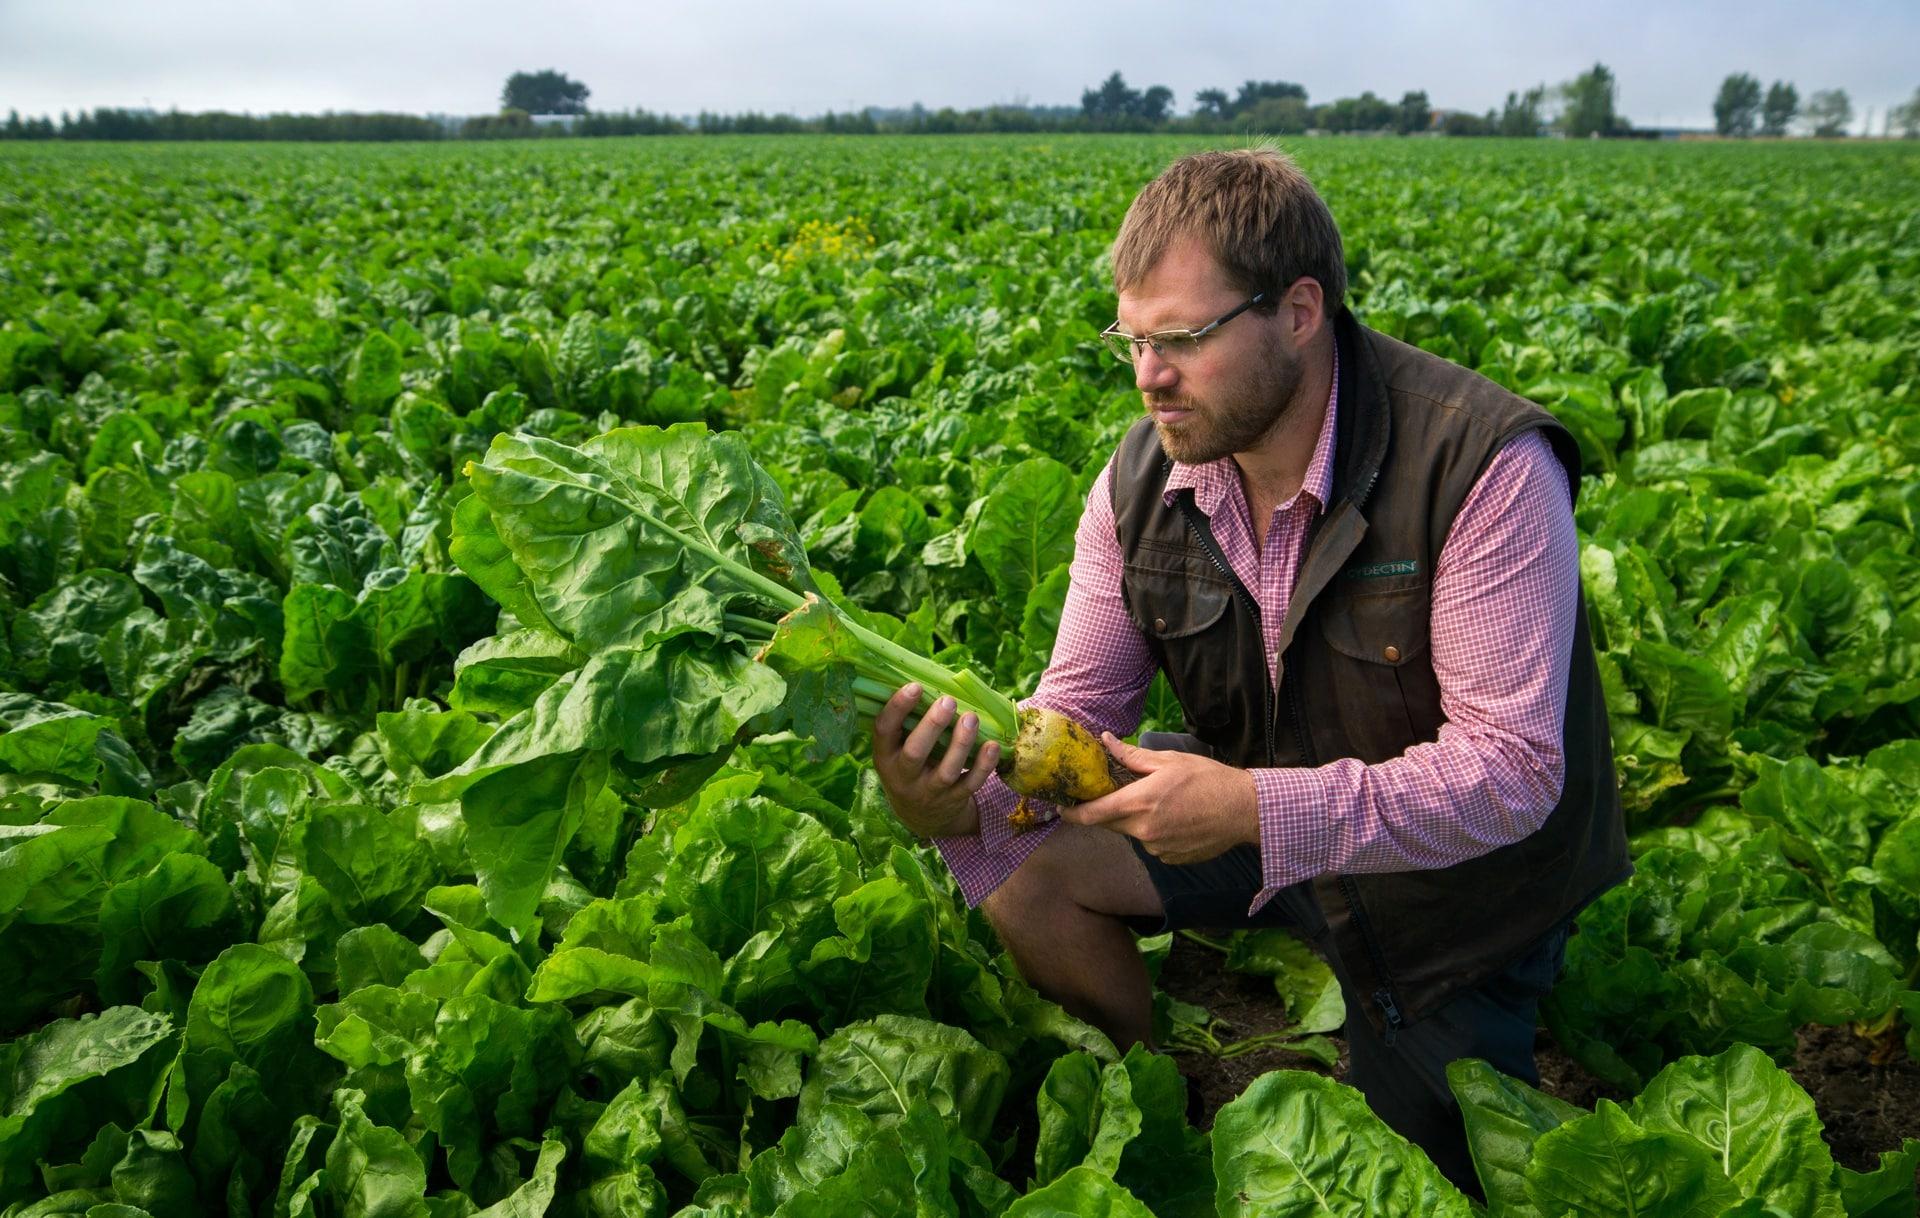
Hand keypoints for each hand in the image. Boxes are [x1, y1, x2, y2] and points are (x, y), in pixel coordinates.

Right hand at [871, 682, 999, 839]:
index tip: (915, 686)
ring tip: (972, 717)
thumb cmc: (910, 766)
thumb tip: (928, 677)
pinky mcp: (953, 801)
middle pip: (915, 753)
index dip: (897, 708)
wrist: (920, 815)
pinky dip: (984, 766)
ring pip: (946, 771)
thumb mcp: (897, 749)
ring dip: (961, 743)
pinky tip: (992, 745)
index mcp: (885, 757)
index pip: (884, 731)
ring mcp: (929, 792)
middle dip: (932, 725)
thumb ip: (907, 723)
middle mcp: (903, 777)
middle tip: (948, 701)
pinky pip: (970, 784)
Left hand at [1060, 732, 1257, 864]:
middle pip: (1110, 824)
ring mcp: (1157, 849)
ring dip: (1135, 820)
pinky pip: (1151, 844)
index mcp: (1139, 803)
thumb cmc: (1208, 779)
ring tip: (1162, 803)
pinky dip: (1154, 832)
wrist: (1243, 810)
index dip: (1073, 813)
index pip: (1093, 814)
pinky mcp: (1170, 859)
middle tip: (1116, 795)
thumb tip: (1106, 742)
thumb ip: (1132, 757)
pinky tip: (1176, 819)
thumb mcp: (1168, 761)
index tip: (1062, 808)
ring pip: (1132, 834)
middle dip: (1107, 811)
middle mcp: (1144, 831)